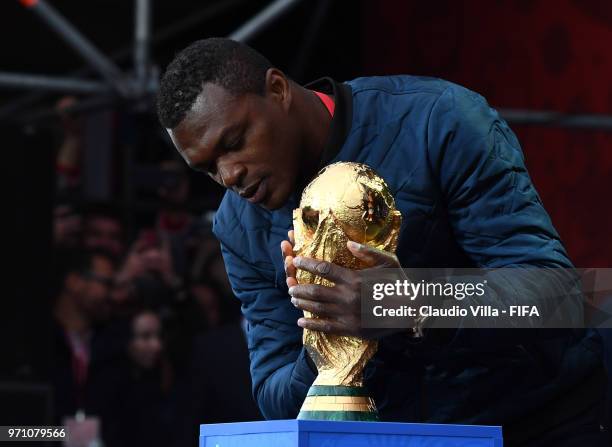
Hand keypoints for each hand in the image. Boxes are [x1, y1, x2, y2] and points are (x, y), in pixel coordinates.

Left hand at [281, 237, 404, 338]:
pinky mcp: (350, 329)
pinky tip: (301, 322)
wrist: (411, 312)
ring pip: (317, 308)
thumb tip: (348, 244)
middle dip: (298, 287)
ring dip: (302, 303)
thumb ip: (367, 252)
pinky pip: (325, 327)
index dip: (306, 264)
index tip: (296, 260)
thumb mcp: (388, 262)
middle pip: (314, 291)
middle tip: (289, 284)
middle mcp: (347, 296)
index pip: (323, 269)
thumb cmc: (399, 284)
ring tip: (293, 298)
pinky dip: (311, 325)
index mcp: (354, 279)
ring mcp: (347, 314)